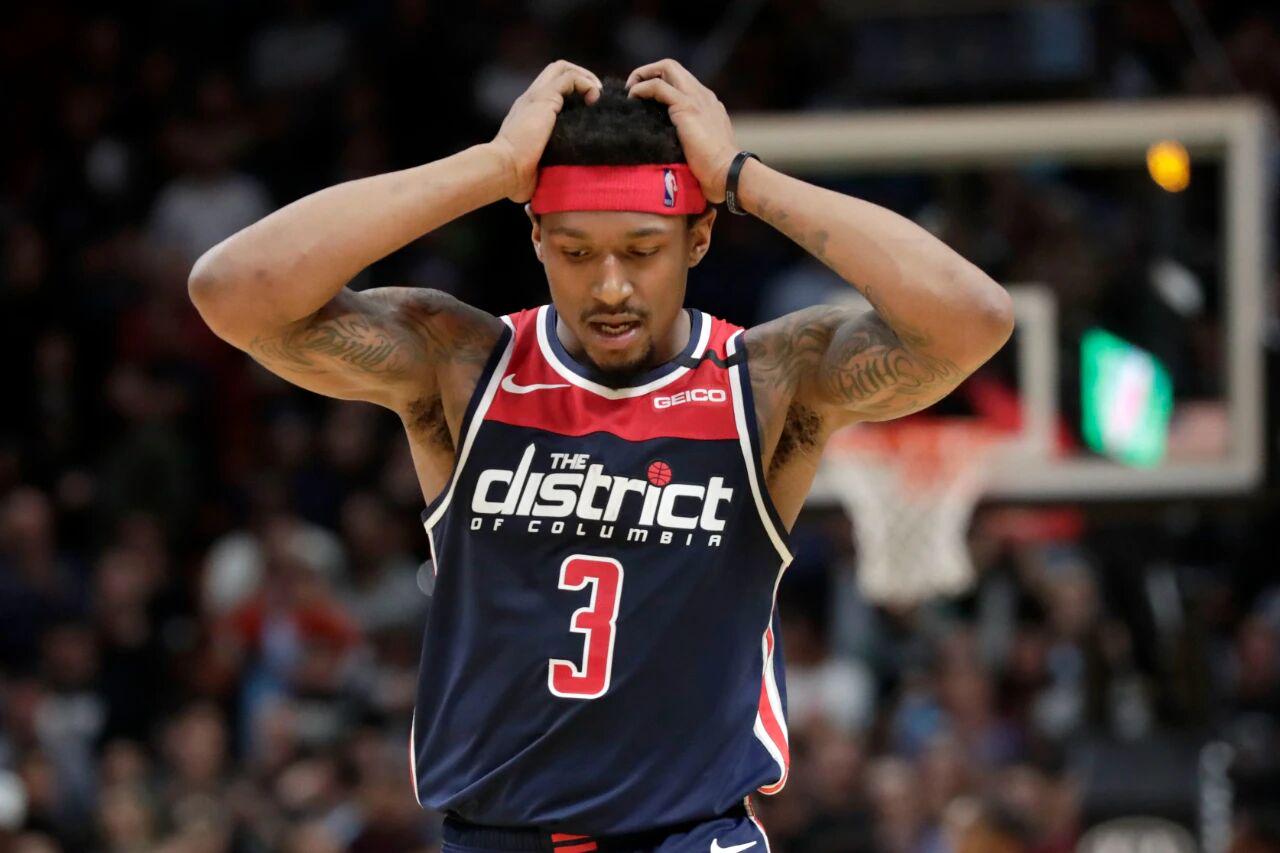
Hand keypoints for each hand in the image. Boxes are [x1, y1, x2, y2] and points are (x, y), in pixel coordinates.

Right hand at [491, 60, 601, 202]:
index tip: (588, 111)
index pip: (550, 90)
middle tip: (595, 99)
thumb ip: (546, 168)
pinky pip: (569, 77)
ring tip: (597, 98)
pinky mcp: (543, 98)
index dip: (572, 94)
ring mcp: (535, 97)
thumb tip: (553, 194)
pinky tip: (593, 100)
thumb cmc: (515, 177)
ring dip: (585, 77)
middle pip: (556, 71)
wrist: (503, 169)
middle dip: (581, 77)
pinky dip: (586, 84)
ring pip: (562, 68)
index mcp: (527, 114)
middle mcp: (530, 100)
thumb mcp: (536, 169)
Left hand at [626, 59, 739, 202]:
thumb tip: (673, 148)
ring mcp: (696, 98)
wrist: (728, 172)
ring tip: (629, 93)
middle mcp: (703, 95)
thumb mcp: (703, 147)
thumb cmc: (717, 170)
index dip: (660, 84)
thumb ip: (691, 138)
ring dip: (642, 76)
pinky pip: (658, 86)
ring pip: (667, 67)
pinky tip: (632, 100)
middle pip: (673, 67)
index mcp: (708, 104)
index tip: (644, 100)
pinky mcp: (686, 107)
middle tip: (632, 90)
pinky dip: (641, 89)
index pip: (681, 81)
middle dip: (649, 72)